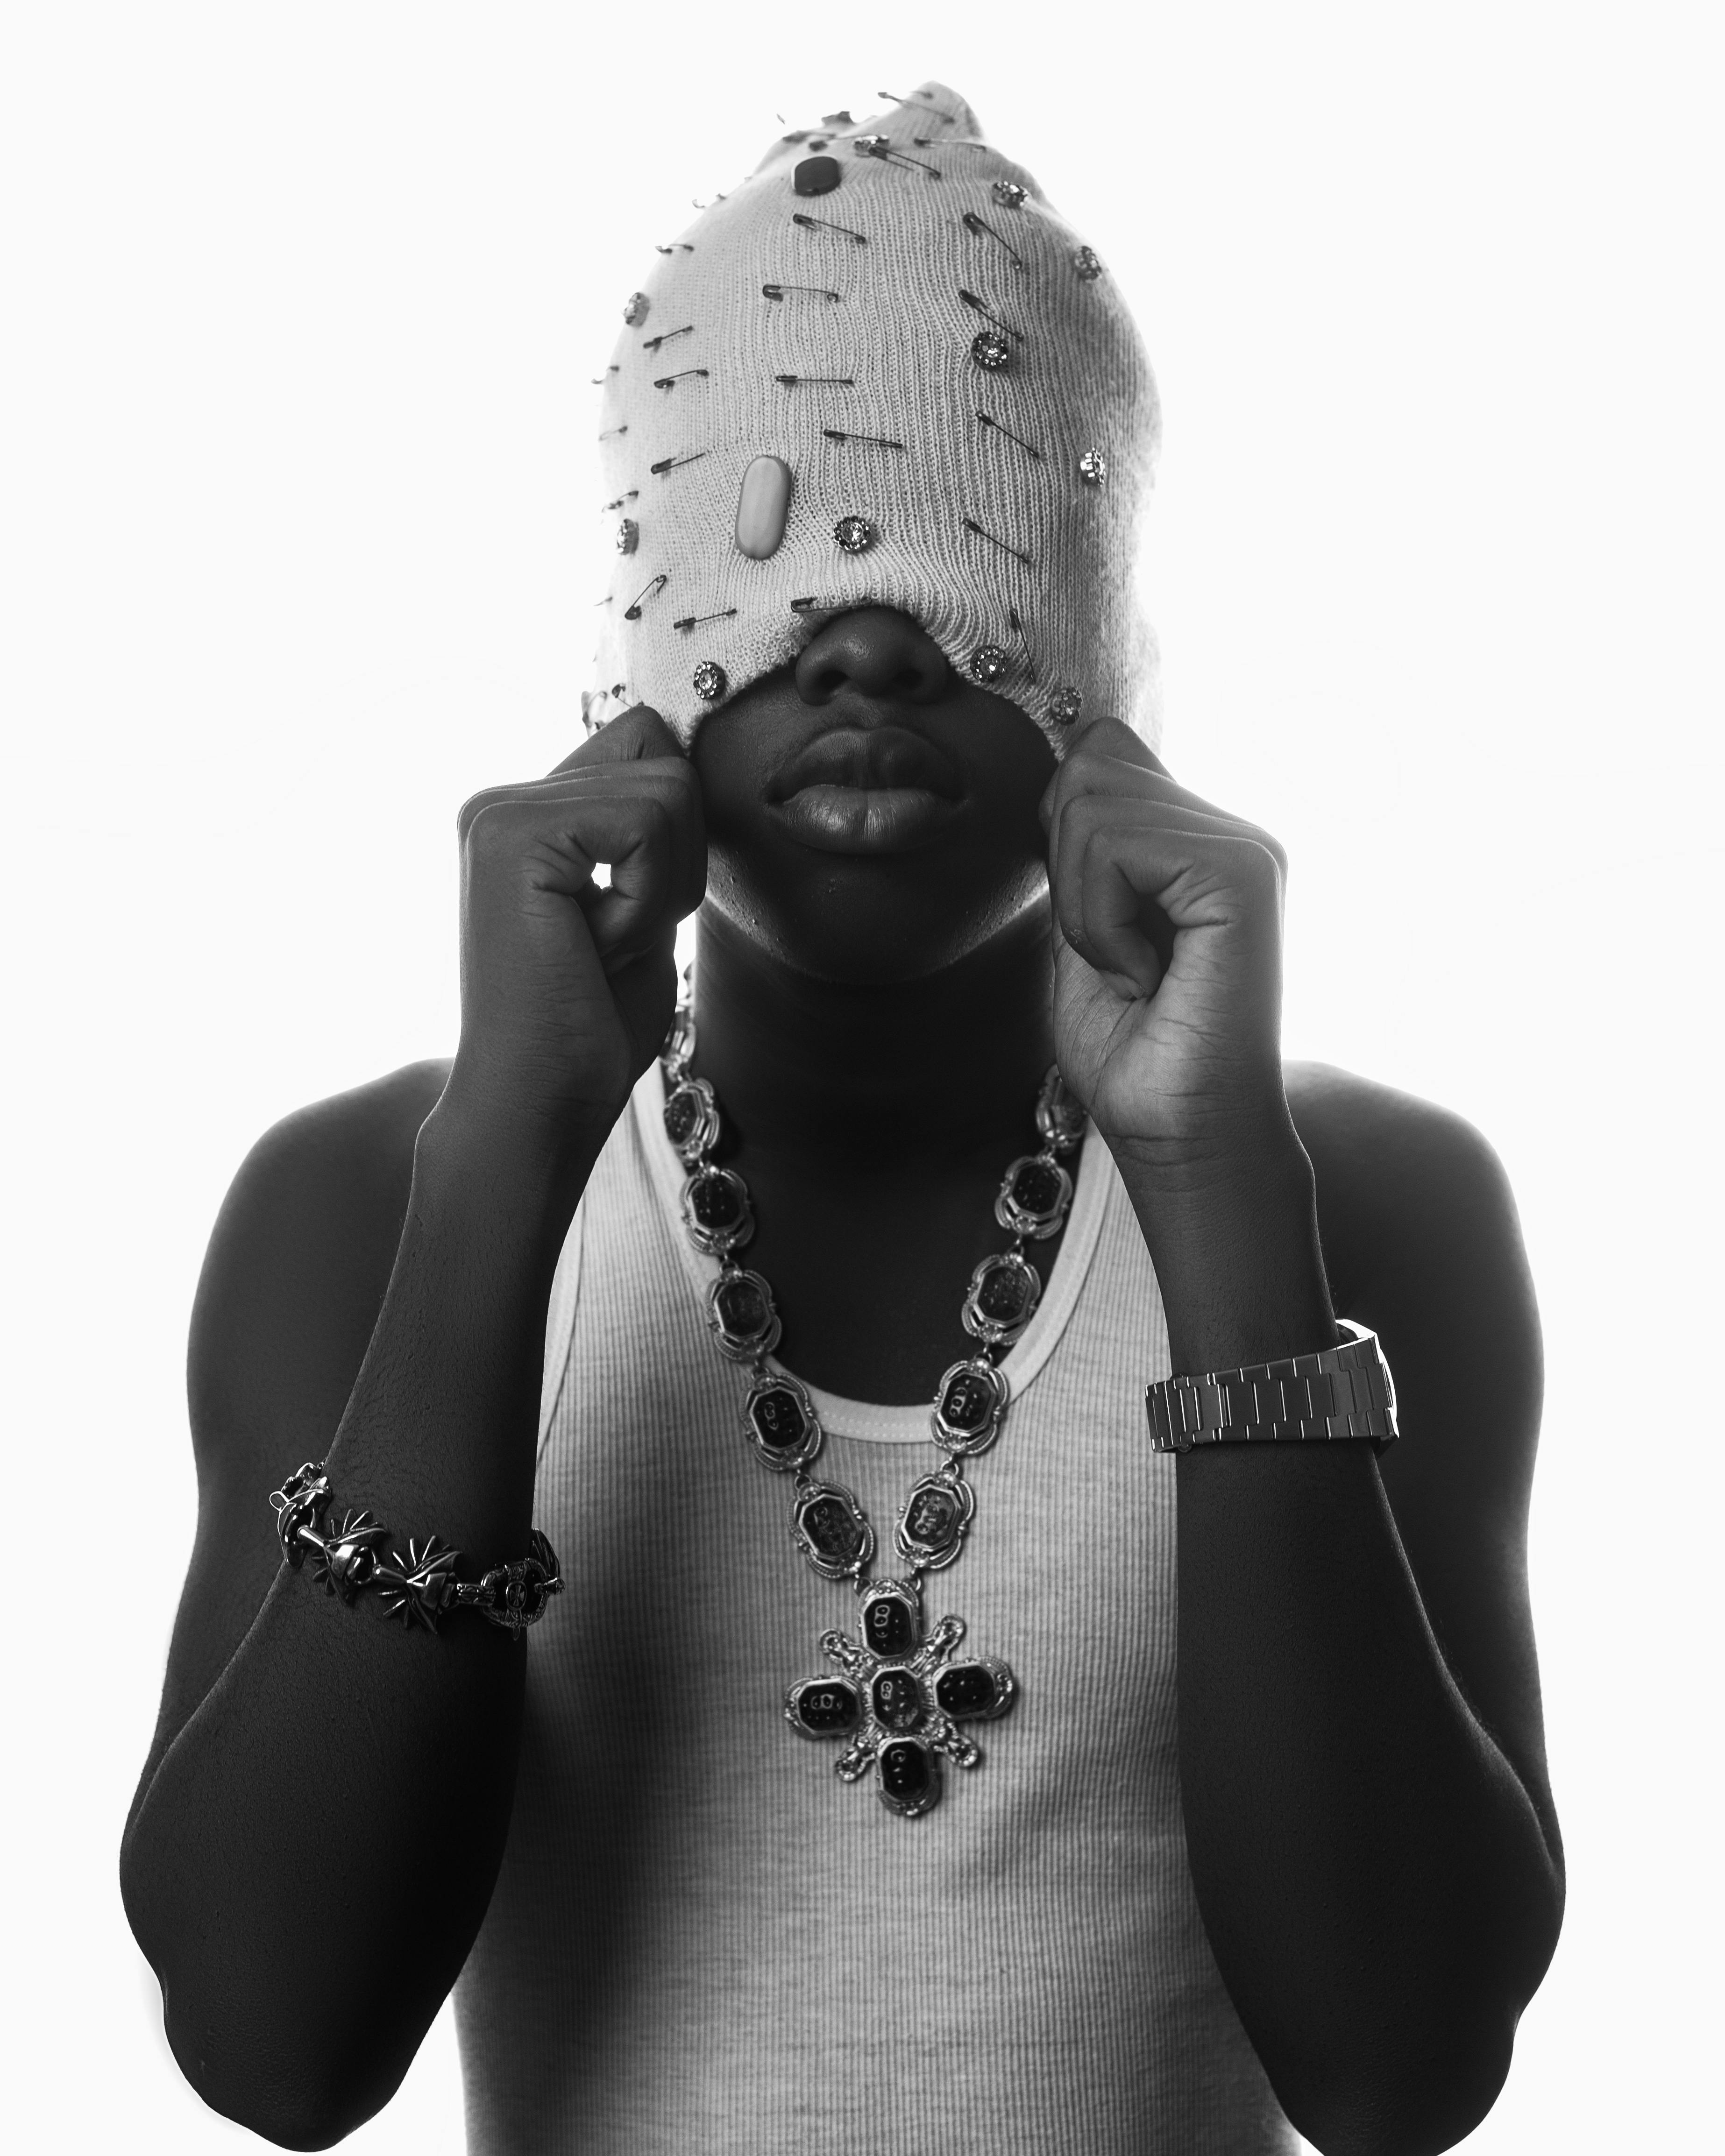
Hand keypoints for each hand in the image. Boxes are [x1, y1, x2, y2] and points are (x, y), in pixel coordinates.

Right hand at [440, 706, 704, 1153]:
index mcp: (526, 813)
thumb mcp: (638, 907)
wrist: (538, 1105)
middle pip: (668, 763)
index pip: (648, 743)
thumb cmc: (590, 1028)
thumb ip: (650, 834)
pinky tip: (597, 947)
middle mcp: (501, 800)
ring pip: (670, 790)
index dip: (675, 833)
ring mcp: (499, 811)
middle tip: (613, 942)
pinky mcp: (513, 835)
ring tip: (601, 946)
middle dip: (675, 868)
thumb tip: (689, 765)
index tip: (630, 913)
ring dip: (663, 888)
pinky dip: (649, 898)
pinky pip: (649, 823)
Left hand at [1042, 718, 1292, 1173]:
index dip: (1063, 830)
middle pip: (1091, 762)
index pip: (1102, 750)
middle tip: (1115, 957)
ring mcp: (1244, 847)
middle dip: (1068, 869)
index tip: (1095, 925)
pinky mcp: (1242, 873)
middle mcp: (1231, 832)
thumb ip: (1080, 847)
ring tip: (1133, 971)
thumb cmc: (1132, 1053)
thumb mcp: (1080, 926)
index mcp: (1198, 838)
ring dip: (1083, 905)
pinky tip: (1144, 973)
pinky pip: (1119, 843)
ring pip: (1093, 800)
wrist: (1178, 1137)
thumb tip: (1068, 760)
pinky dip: (1101, 918)